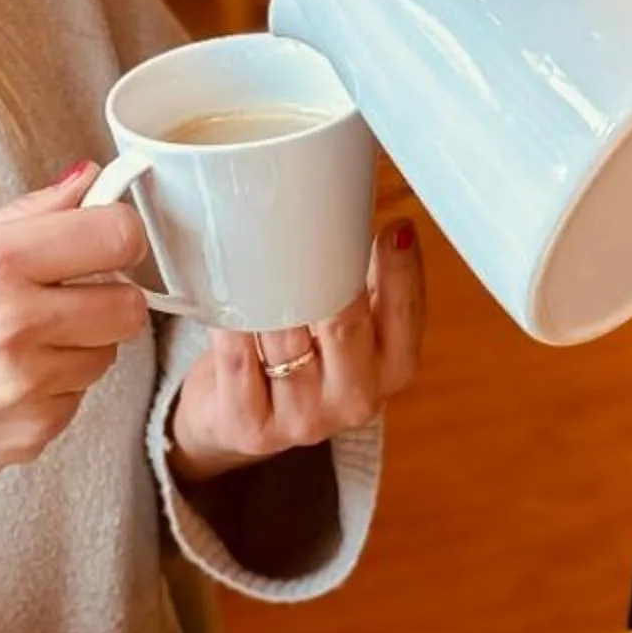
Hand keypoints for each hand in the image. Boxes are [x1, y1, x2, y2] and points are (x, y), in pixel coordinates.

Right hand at [0, 166, 150, 514]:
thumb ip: (27, 213)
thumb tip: (89, 179)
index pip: (116, 234)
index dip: (119, 236)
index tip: (105, 243)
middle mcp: (17, 321)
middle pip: (130, 303)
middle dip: (108, 298)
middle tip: (67, 300)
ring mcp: (30, 382)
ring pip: (110, 353)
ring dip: (80, 346)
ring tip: (20, 345)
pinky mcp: (38, 429)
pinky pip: (82, 396)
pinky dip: (55, 388)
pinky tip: (6, 383)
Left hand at [167, 220, 425, 488]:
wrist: (240, 421)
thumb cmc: (298, 356)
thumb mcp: (343, 323)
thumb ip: (358, 279)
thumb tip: (354, 206)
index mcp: (391, 368)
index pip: (406, 316)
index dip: (402, 271)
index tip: (393, 228)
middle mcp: (355, 398)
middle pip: (344, 323)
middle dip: (324, 273)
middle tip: (305, 226)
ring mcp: (303, 418)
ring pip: (285, 336)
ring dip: (268, 291)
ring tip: (258, 248)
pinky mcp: (251, 426)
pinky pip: (238, 357)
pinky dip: (231, 320)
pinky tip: (226, 292)